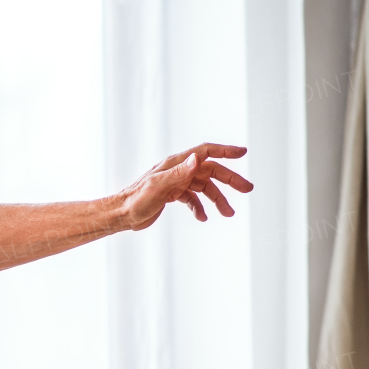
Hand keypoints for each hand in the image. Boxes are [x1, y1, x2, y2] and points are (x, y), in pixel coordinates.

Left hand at [116, 143, 253, 230]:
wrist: (121, 215)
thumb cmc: (135, 200)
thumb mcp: (158, 186)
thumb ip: (178, 173)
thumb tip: (197, 159)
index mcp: (175, 164)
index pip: (205, 152)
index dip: (225, 150)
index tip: (243, 153)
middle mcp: (177, 171)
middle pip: (210, 171)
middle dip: (230, 180)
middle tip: (247, 189)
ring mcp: (176, 183)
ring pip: (204, 188)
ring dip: (218, 199)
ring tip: (229, 213)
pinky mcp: (172, 196)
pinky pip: (192, 199)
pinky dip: (200, 207)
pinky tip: (202, 218)